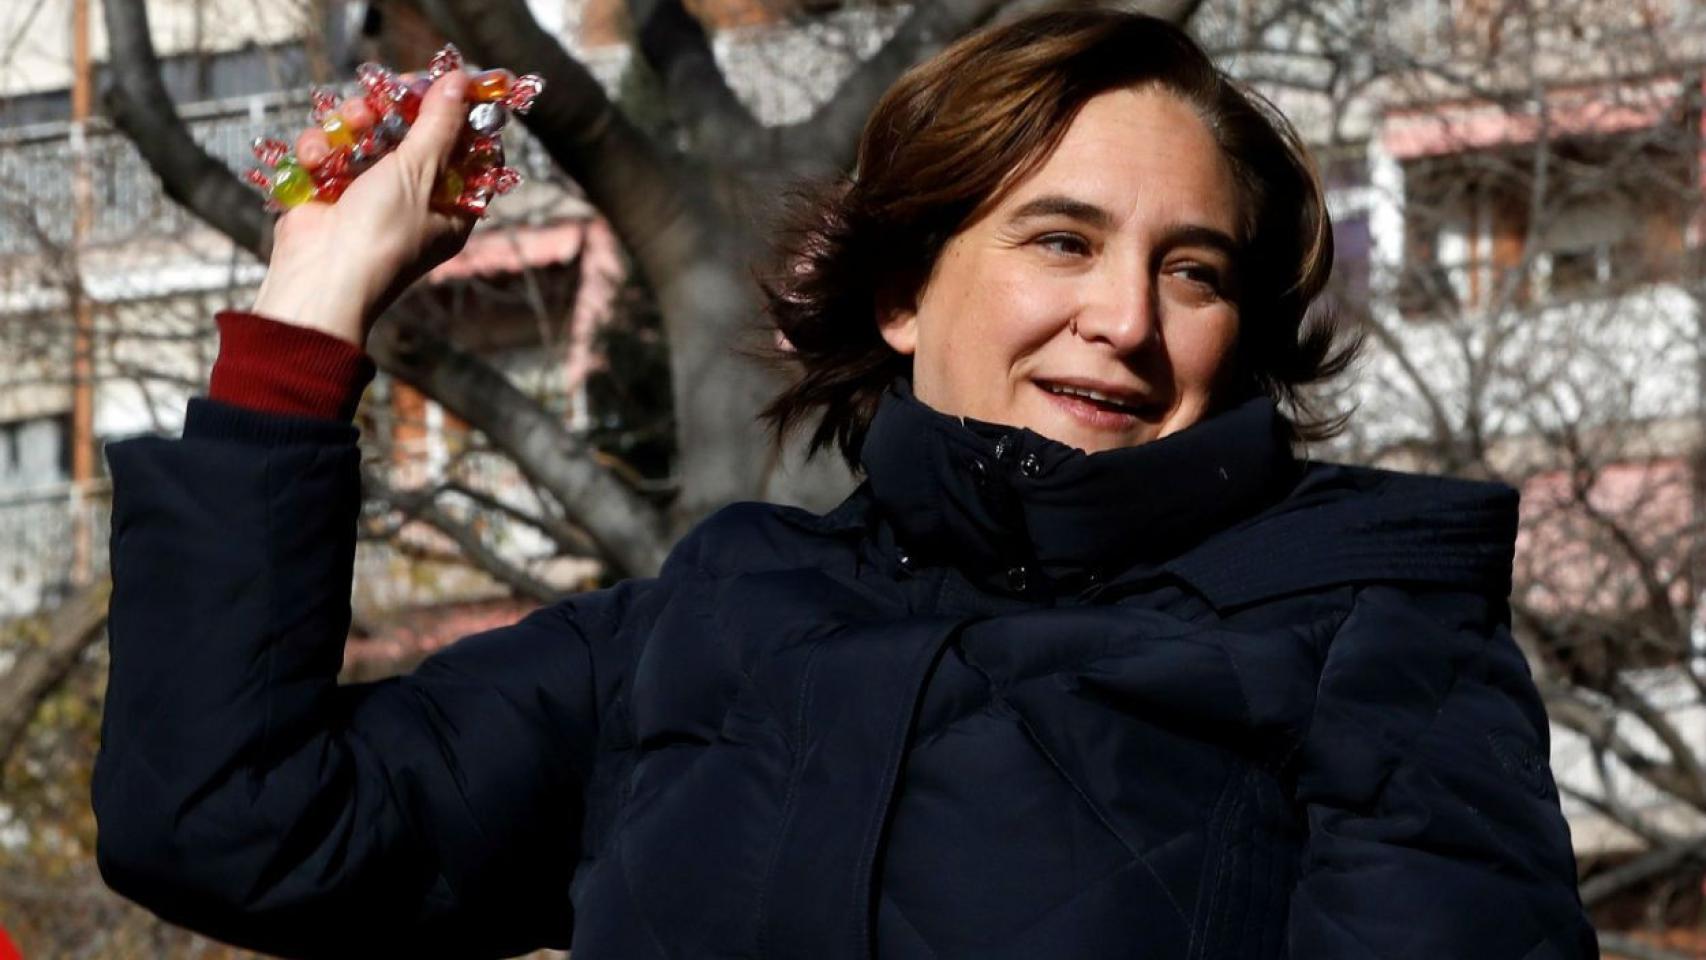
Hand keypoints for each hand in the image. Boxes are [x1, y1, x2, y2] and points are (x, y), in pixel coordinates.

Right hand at [250, 71, 475, 346]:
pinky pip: (330, 150)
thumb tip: (460, 82)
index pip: (471, 151)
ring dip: (353, 122)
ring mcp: (370, 193)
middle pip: (415, 133)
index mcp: (452, 205)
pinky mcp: (330, 190)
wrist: (320, 277)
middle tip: (389, 91)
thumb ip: (440, 124)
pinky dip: (321, 149)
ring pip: (367, 133)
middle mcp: (415, 199)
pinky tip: (317, 158)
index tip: (449, 85)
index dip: (462, 115)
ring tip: (350, 125)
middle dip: (397, 109)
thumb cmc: (382, 233)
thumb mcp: (420, 172)